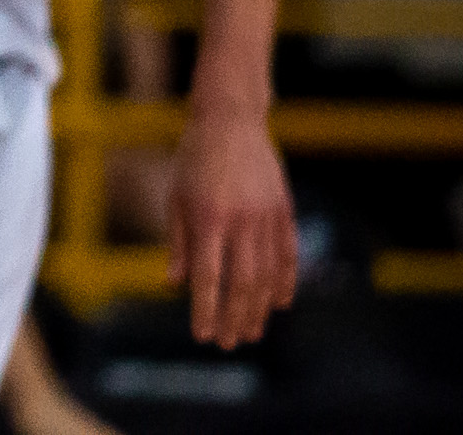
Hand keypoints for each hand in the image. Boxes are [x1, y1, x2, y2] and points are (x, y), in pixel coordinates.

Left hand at [169, 99, 297, 346]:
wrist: (230, 120)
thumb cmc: (193, 160)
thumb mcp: (176, 197)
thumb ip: (177, 243)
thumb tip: (174, 286)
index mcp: (207, 217)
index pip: (207, 276)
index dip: (205, 309)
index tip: (203, 335)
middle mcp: (240, 221)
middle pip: (241, 283)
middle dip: (235, 317)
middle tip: (230, 342)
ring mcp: (266, 216)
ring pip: (266, 274)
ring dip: (259, 308)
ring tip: (252, 332)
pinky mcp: (283, 210)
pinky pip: (288, 254)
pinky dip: (285, 281)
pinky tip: (280, 303)